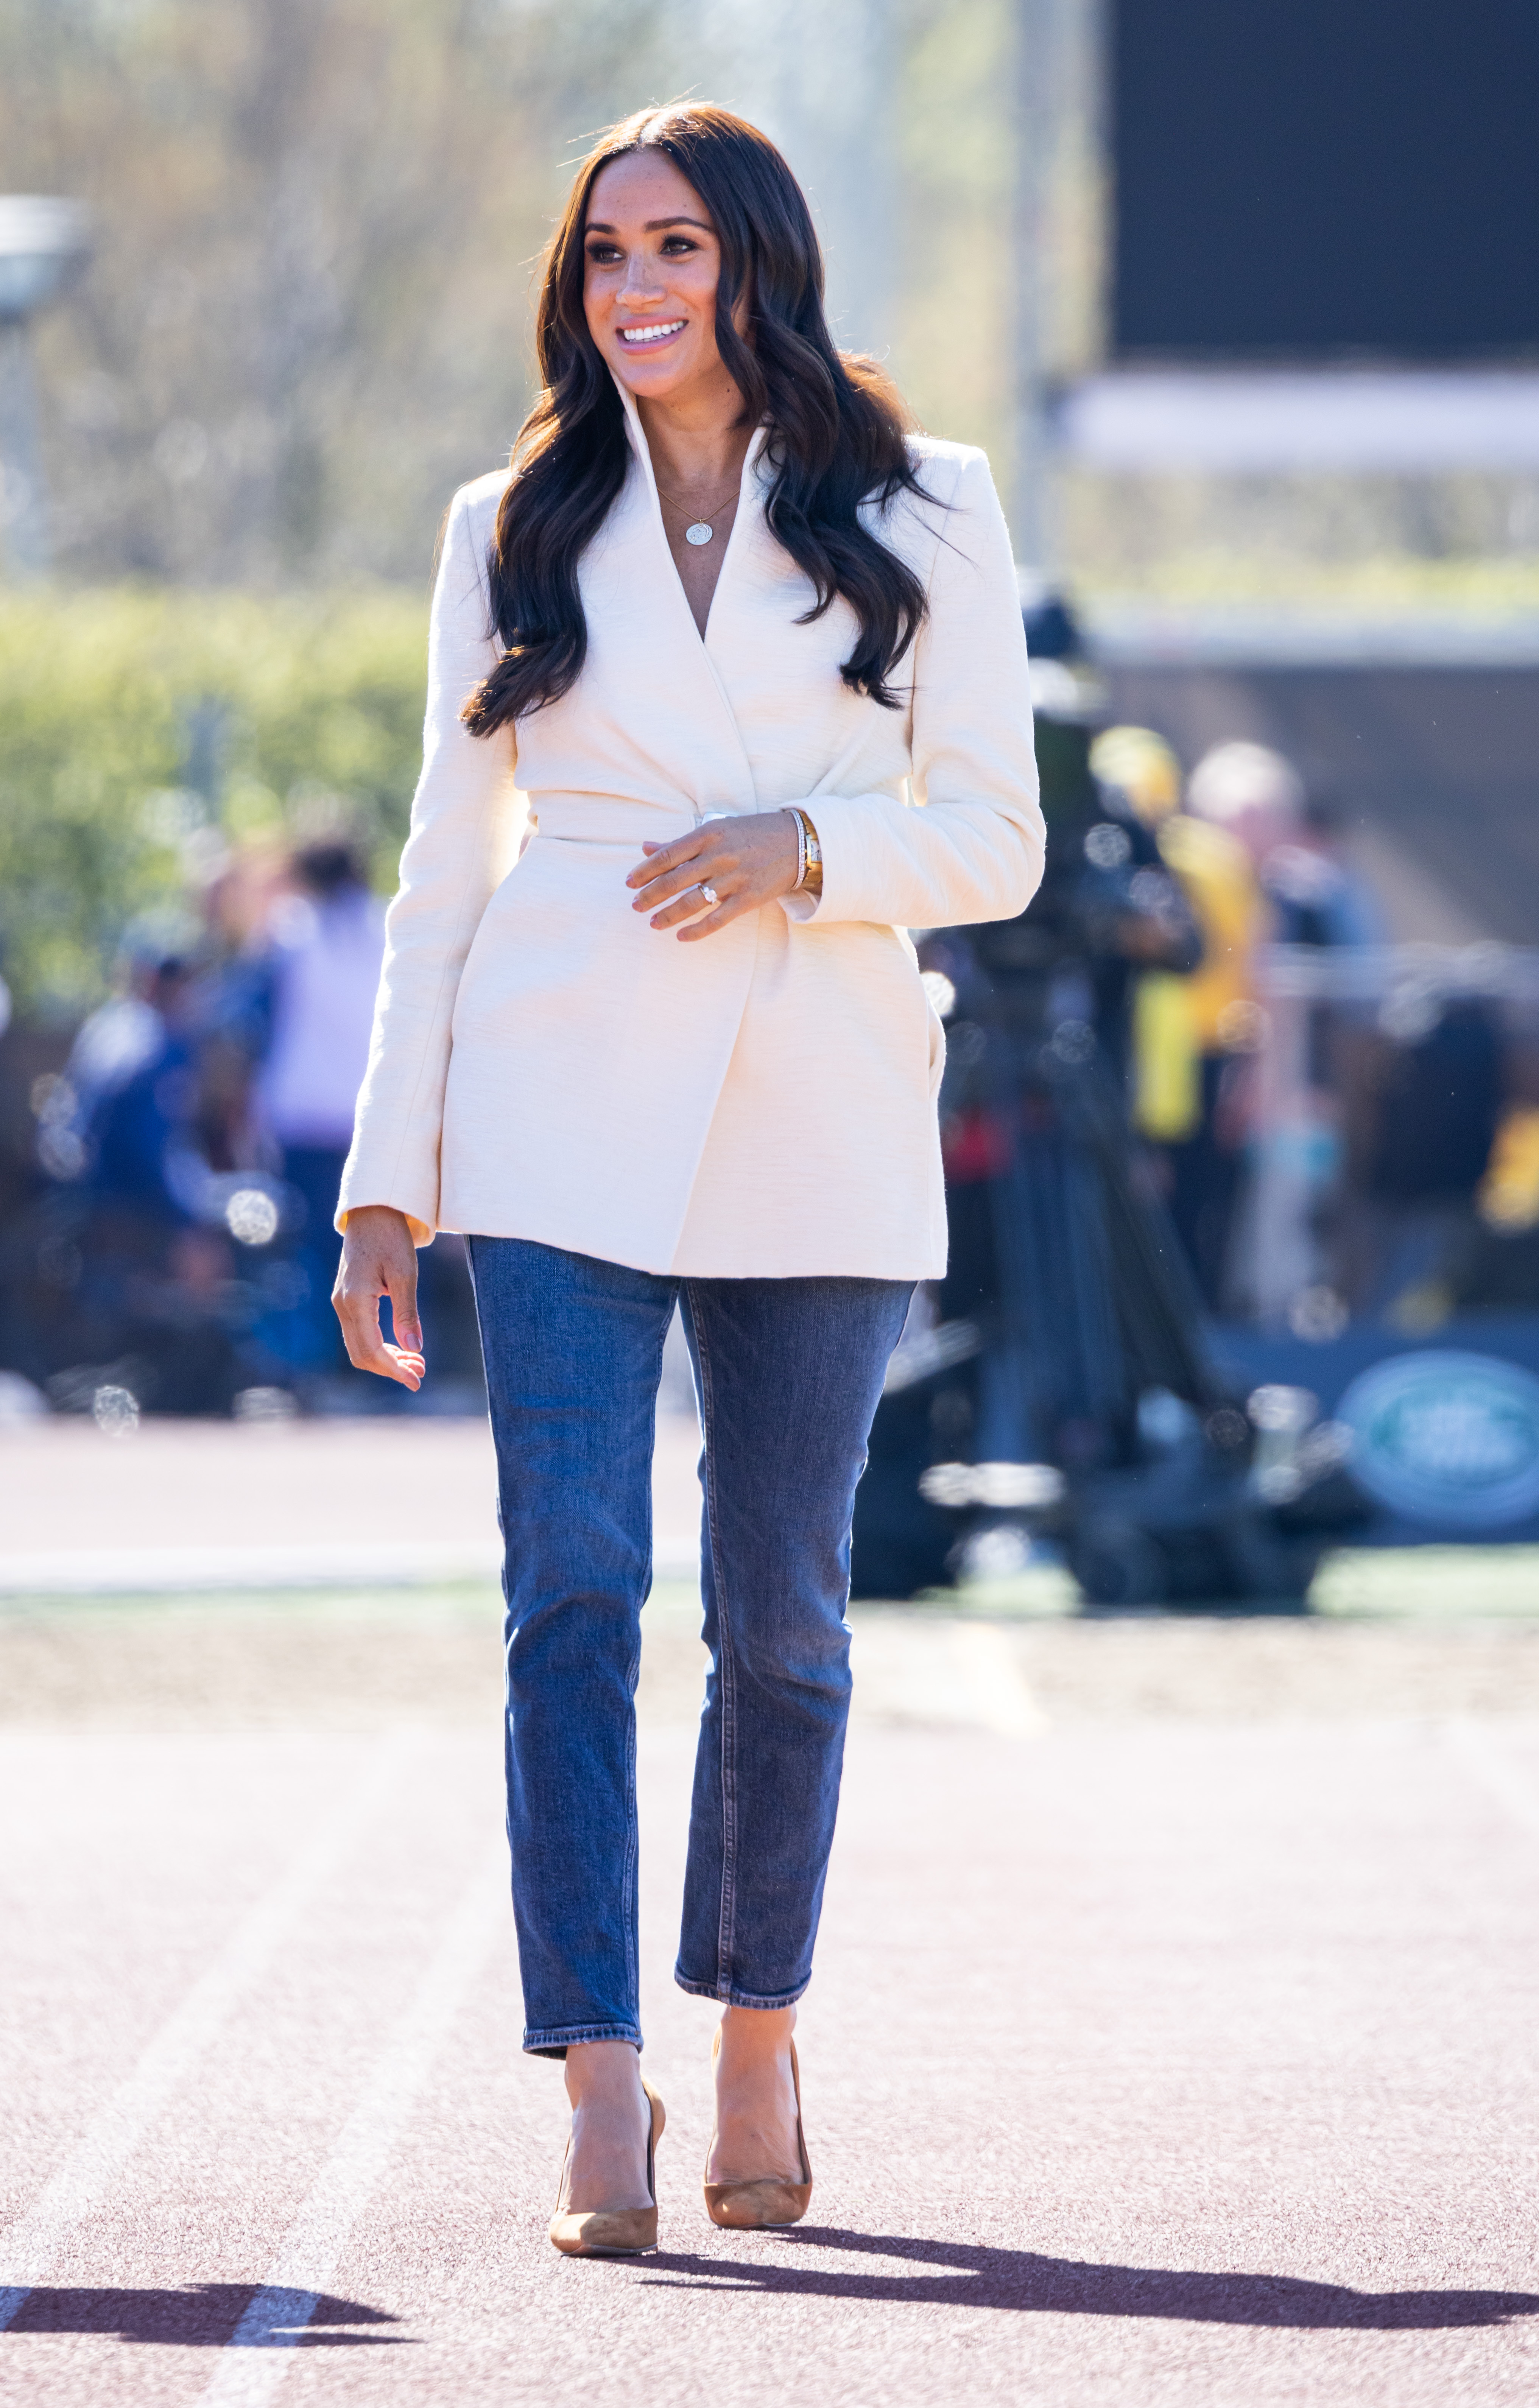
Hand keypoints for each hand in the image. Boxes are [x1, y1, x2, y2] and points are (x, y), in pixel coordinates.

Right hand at [333, 1205, 425, 1388]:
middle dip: (391, 1369)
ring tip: (416, 1362)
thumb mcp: (405, 1274)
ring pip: (359, 1347)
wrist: (372, 1213)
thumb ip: (407, 1313)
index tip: (417, 1381)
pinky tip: (401, 1345)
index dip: (394, 1370)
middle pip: (362, 1355)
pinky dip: (379, 1345)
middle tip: (421, 1372)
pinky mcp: (347, 1299)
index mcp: (355, 1301)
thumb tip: (415, 1349)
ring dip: (386, 1359)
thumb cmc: (391, 1238)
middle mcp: (342, 1305)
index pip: (372, 1350)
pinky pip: (359, 1333)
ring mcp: (341, 1303)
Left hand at [626, 810, 798, 940]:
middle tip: (635, 906)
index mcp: (709, 835)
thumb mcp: (717, 829)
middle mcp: (719, 856)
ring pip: (692, 902)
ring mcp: (734, 878)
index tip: (630, 883)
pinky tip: (682, 936)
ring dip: (669, 915)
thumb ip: (681, 842)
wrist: (798, 842)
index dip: (644, 871)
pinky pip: (717, 919)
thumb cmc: (753, 834)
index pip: (667, 855)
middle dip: (650, 895)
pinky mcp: (749, 898)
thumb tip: (645, 847)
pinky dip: (697, 931)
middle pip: (674, 880)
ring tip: (653, 922)